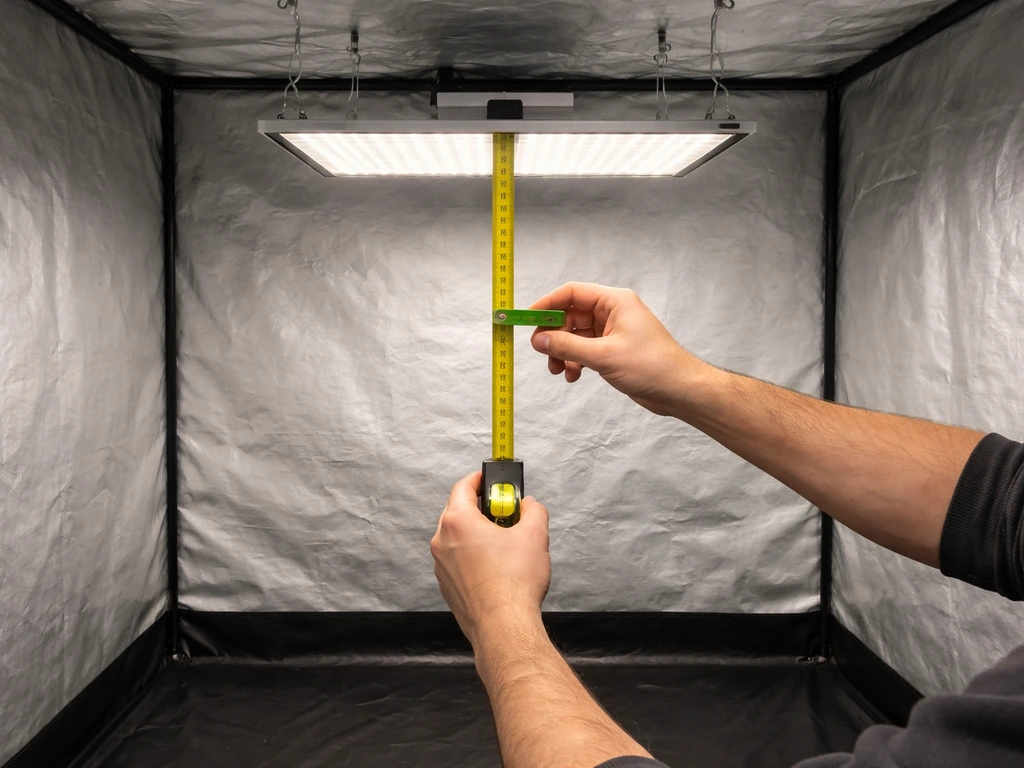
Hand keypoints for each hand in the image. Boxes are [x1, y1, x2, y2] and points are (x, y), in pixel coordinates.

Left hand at [430, 472, 550, 648]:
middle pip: (459, 512)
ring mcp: (441, 566)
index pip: (463, 486)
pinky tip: (498, 569)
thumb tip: (531, 506)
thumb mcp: (535, 534)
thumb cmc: (514, 583)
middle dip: (483, 509)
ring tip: (507, 544)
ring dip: (479, 534)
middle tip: (506, 514)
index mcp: (457, 522)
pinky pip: (459, 561)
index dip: (481, 479)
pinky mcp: (447, 587)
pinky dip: (474, 557)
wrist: (504, 627)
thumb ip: (534, 510)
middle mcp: (442, 542)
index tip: (493, 481)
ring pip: (459, 539)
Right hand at [529, 282, 706, 415]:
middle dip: (553, 335)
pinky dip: (575, 361)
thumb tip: (539, 340)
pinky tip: (573, 375)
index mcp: (614, 301)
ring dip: (563, 352)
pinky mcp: (613, 350)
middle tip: (541, 352)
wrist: (679, 390)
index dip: (547, 304)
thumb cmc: (652, 366)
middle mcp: (613, 312)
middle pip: (570, 315)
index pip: (571, 293)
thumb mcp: (603, 356)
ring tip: (558, 370)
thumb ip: (567, 346)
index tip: (527, 318)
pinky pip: (584, 350)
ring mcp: (613, 331)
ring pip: (575, 336)